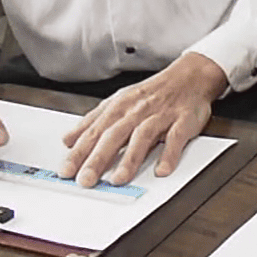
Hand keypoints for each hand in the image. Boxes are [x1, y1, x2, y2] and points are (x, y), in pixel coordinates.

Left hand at [60, 54, 226, 185]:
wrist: (190, 76)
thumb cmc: (153, 92)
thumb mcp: (118, 102)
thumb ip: (93, 121)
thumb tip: (68, 140)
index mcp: (119, 107)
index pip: (94, 132)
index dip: (79, 152)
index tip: (66, 171)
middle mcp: (137, 110)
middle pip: (114, 135)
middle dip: (98, 158)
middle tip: (86, 180)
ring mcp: (160, 115)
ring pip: (142, 137)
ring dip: (130, 159)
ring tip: (118, 179)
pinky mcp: (183, 120)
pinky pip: (176, 138)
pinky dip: (169, 154)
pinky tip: (162, 170)